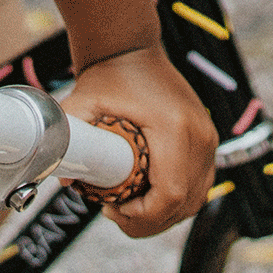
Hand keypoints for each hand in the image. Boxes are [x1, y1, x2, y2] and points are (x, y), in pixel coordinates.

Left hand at [64, 46, 214, 237]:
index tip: (113, 210)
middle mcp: (199, 136)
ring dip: (162, 216)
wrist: (132, 50)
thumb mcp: (81, 104)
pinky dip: (175, 202)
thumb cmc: (109, 76)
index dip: (143, 217)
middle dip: (148, 222)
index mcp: (174, 129)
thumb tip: (64, 179)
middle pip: (184, 204)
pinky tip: (147, 198)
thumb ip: (67, 137)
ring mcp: (208, 139)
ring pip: (194, 201)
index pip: (169, 195)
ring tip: (129, 207)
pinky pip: (199, 187)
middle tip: (115, 213)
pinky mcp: (207, 142)